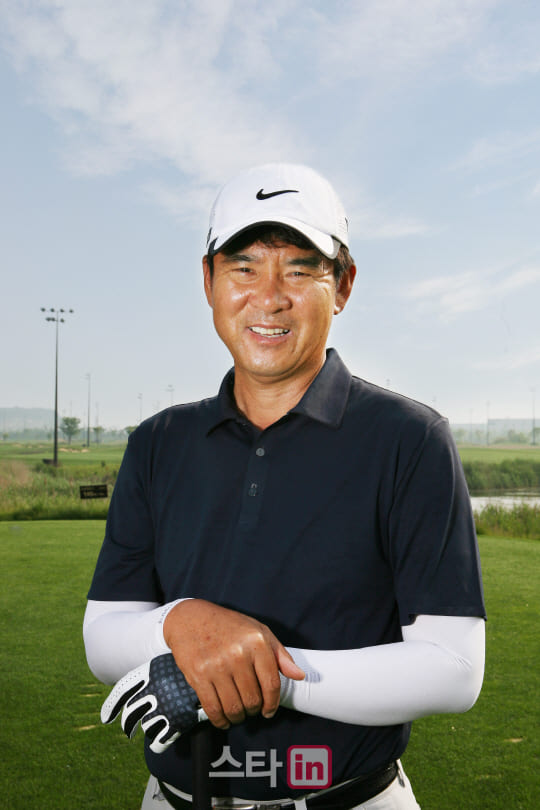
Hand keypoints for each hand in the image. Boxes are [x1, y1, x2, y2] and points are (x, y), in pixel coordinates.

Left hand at [100, 653, 207, 753]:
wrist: (217, 670)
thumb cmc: (197, 662)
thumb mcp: (173, 661)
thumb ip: (159, 674)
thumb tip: (146, 687)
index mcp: (149, 673)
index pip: (122, 691)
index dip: (112, 706)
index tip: (106, 718)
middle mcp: (152, 690)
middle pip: (131, 713)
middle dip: (128, 724)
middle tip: (129, 730)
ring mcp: (163, 706)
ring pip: (147, 726)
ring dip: (151, 729)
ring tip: (158, 727)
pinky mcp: (176, 721)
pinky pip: (160, 740)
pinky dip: (159, 744)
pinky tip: (162, 742)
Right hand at [163, 600, 304, 729]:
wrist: (191, 619)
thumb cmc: (228, 626)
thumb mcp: (259, 631)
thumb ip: (280, 655)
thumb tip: (299, 675)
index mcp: (257, 642)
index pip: (272, 684)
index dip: (272, 703)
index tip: (268, 710)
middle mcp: (238, 654)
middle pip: (253, 699)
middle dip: (254, 710)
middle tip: (250, 708)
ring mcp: (217, 666)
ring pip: (234, 707)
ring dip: (238, 717)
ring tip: (238, 712)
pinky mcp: (199, 676)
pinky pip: (213, 708)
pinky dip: (220, 721)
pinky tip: (223, 719)